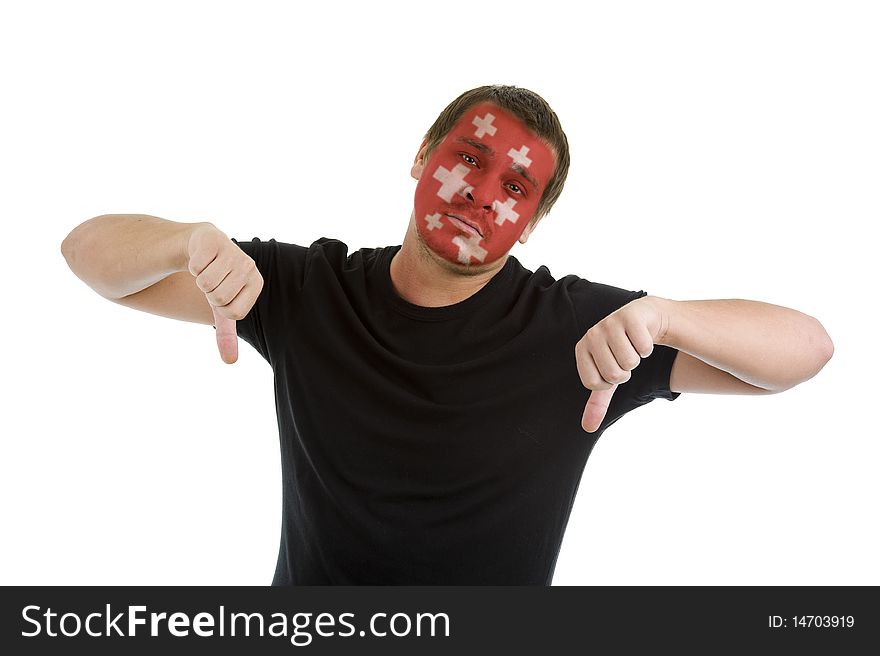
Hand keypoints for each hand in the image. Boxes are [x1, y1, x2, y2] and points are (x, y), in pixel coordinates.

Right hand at [187, 224, 262, 363]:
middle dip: (208, 293)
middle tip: (212, 280)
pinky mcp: (215, 239)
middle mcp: (249, 266)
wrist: (204, 247)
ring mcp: (233, 251)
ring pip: (205, 283)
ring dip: (199, 279)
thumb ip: (227, 334)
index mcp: (256, 284)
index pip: (233, 312)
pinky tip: (201, 257)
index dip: (220, 307)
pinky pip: (195, 266)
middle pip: (218, 297)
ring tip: (207, 269)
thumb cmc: (218, 280)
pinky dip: (192, 265)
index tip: (221, 294)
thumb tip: (230, 362)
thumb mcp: (222, 308)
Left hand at [575, 296, 668, 431]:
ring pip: (630, 362)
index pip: (594, 383)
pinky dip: (647, 347)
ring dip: (637, 358)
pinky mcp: (629, 316)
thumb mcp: (607, 378)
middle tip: (625, 356)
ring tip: (632, 346)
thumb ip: (597, 402)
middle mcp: (592, 334)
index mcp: (581, 349)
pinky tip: (642, 337)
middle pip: (614, 374)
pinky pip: (644, 347)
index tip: (612, 367)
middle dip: (626, 371)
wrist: (642, 320)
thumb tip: (588, 428)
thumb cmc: (620, 351)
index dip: (609, 381)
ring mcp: (609, 323)